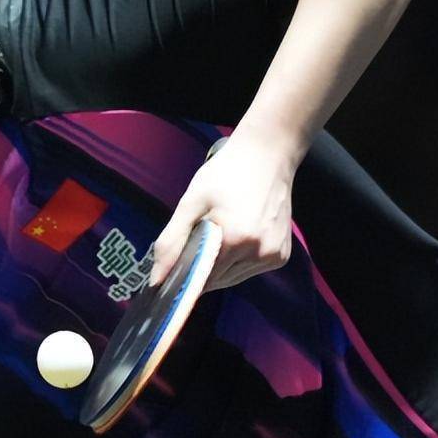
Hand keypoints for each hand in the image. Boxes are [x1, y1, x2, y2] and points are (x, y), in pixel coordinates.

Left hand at [147, 132, 297, 291]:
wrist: (267, 156)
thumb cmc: (225, 174)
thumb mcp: (191, 202)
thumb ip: (171, 242)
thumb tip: (156, 279)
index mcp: (235, 239)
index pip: (201, 280)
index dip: (185, 275)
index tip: (176, 265)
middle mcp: (259, 252)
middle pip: (218, 281)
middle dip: (203, 267)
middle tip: (200, 236)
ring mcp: (274, 256)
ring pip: (234, 279)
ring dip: (221, 266)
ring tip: (221, 233)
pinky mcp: (282, 256)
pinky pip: (250, 270)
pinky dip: (239, 261)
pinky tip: (238, 235)